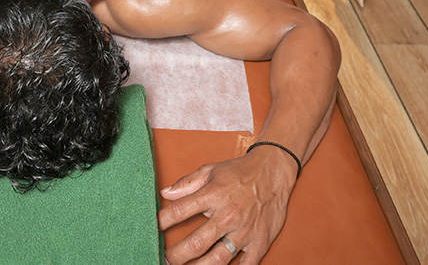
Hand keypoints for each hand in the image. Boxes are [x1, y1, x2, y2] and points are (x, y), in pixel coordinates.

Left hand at [157, 151, 298, 264]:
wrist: (274, 171)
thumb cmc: (241, 171)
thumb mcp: (211, 170)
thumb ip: (187, 183)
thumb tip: (165, 193)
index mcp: (213, 195)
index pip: (179, 211)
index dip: (162, 222)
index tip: (152, 229)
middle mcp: (228, 215)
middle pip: (196, 243)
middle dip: (176, 256)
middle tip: (166, 259)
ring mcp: (244, 231)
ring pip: (218, 259)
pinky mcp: (260, 241)